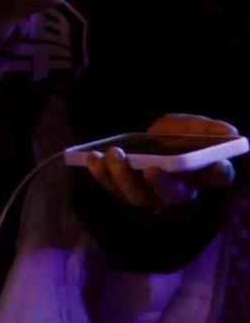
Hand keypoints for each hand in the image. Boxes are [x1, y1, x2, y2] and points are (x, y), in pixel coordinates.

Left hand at [81, 114, 238, 210]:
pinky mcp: (126, 191)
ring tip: (114, 153)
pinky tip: (92, 157)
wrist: (150, 139)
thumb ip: (209, 129)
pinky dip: (100, 173)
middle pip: (174, 194)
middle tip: (151, 169)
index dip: (219, 172)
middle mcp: (179, 190)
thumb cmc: (176, 135)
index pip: (219, 176)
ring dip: (124, 176)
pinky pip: (112, 188)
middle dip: (162, 183)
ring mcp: (151, 194)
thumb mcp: (191, 126)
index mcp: (204, 174)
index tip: (218, 166)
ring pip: (138, 196)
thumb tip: (230, 131)